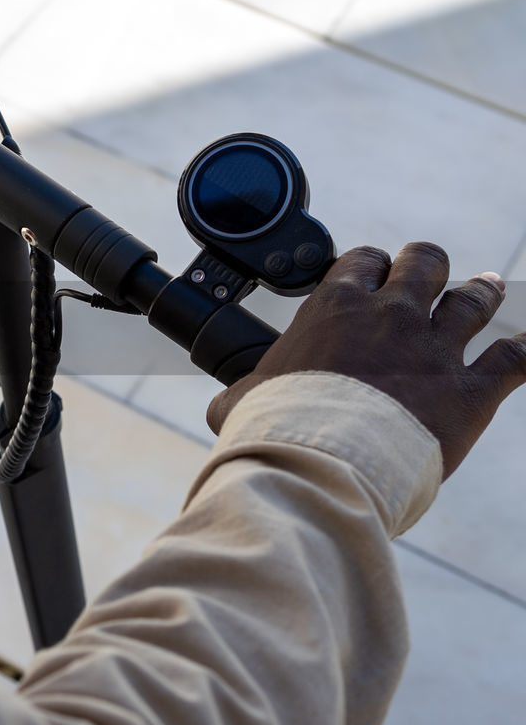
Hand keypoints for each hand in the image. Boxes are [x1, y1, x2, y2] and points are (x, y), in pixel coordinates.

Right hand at [208, 242, 525, 478]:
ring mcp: (435, 349)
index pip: (361, 261)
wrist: (322, 463)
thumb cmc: (278, 429)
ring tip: (488, 285)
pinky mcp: (470, 391)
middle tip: (425, 272)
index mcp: (335, 308)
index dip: (368, 267)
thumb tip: (228, 405)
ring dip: (481, 292)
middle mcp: (391, 315)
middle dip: (425, 265)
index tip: (367, 278)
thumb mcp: (243, 401)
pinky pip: (516, 360)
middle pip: (423, 264)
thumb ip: (243, 391)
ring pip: (473, 300)